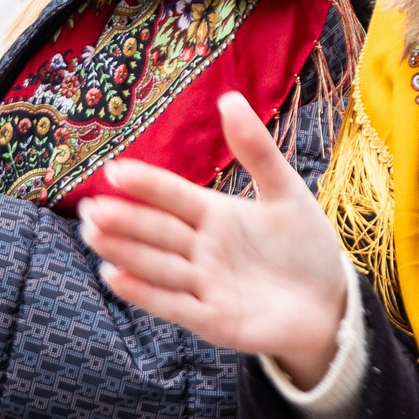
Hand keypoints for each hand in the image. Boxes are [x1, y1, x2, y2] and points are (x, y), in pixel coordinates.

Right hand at [77, 92, 348, 389]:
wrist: (330, 305)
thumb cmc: (305, 247)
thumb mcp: (286, 193)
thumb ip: (257, 150)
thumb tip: (228, 98)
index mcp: (213, 214)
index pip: (172, 195)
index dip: (145, 184)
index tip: (114, 170)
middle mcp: (200, 248)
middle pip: (157, 231)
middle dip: (123, 219)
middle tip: (89, 208)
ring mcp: (203, 284)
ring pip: (157, 265)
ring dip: (125, 251)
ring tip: (93, 235)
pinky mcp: (212, 320)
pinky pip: (174, 306)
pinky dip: (145, 294)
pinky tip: (116, 277)